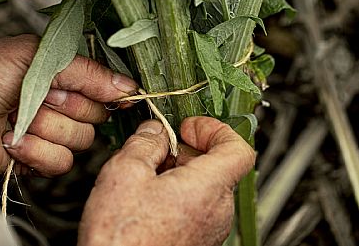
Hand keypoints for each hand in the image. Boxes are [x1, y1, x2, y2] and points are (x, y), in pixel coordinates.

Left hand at [0, 35, 136, 175]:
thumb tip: (128, 86)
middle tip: (41, 96)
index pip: (106, 89)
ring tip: (16, 116)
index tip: (123, 97)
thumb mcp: (41, 58)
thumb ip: (87, 72)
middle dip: (68, 106)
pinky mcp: (36, 158)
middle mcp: (62, 105)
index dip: (111, 93)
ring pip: (80, 141)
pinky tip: (11, 139)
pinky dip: (35, 151)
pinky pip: (59, 162)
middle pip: (96, 117)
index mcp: (65, 77)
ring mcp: (50, 132)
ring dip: (47, 128)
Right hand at [78, 117, 255, 245]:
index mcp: (206, 188)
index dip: (214, 128)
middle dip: (186, 149)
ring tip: (145, 174)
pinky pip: (195, 205)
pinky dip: (175, 192)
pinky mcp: (196, 240)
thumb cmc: (122, 239)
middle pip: (216, 164)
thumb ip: (145, 143)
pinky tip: (145, 197)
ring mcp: (208, 228)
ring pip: (203, 185)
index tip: (188, 126)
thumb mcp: (124, 173)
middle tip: (157, 147)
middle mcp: (216, 210)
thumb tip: (154, 131)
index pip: (238, 147)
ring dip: (178, 171)